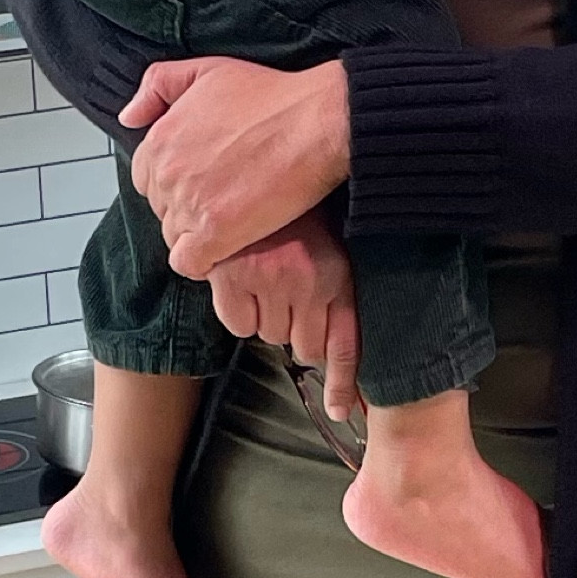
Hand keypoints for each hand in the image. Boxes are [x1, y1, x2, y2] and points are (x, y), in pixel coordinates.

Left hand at [120, 56, 350, 279]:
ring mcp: (189, 205)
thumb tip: (129, 116)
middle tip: (225, 194)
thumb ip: (158, 85)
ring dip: (199, 232)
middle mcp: (167, 173)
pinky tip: (228, 244)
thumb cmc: (271, 95)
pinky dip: (205, 260)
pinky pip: (190, 263)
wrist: (316, 122)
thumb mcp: (207, 69)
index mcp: (160, 138)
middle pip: (161, 208)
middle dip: (188, 205)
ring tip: (233, 217)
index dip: (175, 178)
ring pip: (175, 236)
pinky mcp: (215, 234)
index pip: (145, 176)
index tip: (204, 175)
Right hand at [208, 209, 359, 419]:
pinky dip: (239, 310)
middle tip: (291, 297)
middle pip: (304, 348)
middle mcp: (307, 283)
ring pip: (269, 336)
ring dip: (268, 317)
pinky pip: (239, 325)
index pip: (344, 344)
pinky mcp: (232, 280)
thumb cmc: (299, 211)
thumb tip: (335, 351)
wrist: (263, 166)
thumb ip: (335, 290)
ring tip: (269, 278)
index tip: (340, 411)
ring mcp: (269, 282)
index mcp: (337, 274)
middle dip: (298, 330)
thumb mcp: (332, 245)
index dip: (343, 383)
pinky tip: (244, 281)